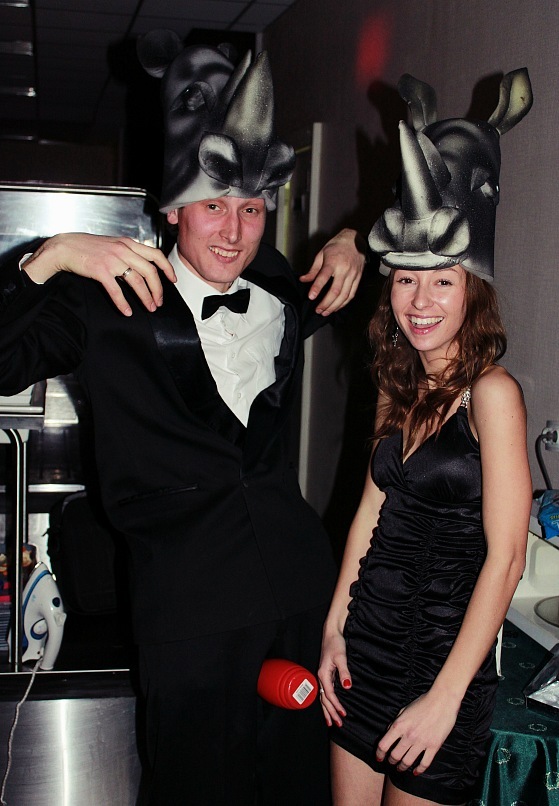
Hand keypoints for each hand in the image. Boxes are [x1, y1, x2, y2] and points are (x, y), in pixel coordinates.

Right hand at [22, 233, 176, 316]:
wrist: (65, 247)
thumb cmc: (87, 247)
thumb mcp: (112, 244)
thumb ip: (128, 252)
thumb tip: (142, 265)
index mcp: (128, 243)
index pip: (156, 254)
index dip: (167, 268)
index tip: (172, 280)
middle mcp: (123, 249)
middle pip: (150, 271)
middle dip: (158, 289)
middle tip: (159, 301)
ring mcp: (112, 259)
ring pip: (137, 281)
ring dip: (146, 297)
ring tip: (149, 307)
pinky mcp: (100, 270)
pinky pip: (116, 290)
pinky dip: (123, 303)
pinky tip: (127, 311)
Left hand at [300, 228, 366, 315]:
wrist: (356, 240)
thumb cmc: (336, 246)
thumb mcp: (322, 254)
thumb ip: (313, 269)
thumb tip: (303, 280)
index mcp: (333, 262)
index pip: (324, 277)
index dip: (317, 288)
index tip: (311, 297)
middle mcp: (344, 269)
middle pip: (335, 291)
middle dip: (326, 303)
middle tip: (318, 310)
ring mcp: (353, 275)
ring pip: (344, 295)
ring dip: (334, 306)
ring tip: (325, 312)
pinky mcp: (358, 279)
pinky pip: (351, 294)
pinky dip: (344, 303)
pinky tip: (336, 307)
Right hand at [318, 629, 351, 726]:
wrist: (331, 633)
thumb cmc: (335, 643)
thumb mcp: (341, 657)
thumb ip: (344, 672)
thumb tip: (347, 687)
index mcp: (323, 674)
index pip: (329, 694)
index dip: (336, 705)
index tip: (344, 714)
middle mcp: (321, 677)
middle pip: (324, 699)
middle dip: (330, 712)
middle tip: (338, 724)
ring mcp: (323, 676)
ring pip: (323, 697)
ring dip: (327, 710)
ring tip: (331, 722)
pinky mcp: (326, 674)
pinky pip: (325, 692)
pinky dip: (327, 702)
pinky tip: (330, 707)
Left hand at [375, 689, 459, 774]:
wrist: (442, 700)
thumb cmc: (422, 703)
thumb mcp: (404, 710)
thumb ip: (395, 723)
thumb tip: (388, 734)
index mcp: (400, 725)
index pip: (384, 745)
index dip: (379, 753)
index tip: (379, 757)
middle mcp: (409, 735)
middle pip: (395, 755)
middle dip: (391, 761)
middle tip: (392, 763)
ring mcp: (422, 742)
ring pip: (408, 761)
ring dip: (402, 767)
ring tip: (401, 768)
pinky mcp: (434, 746)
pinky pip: (425, 763)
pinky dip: (419, 770)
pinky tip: (415, 772)